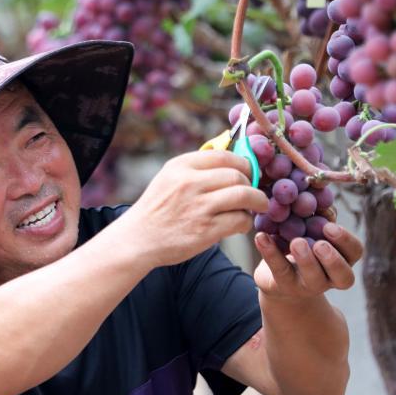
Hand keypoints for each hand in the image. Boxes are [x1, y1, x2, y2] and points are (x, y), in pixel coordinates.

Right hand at [116, 150, 266, 267]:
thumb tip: (232, 161)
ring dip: (257, 201)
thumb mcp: (169, 178)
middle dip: (252, 183)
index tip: (248, 172)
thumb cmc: (157, 209)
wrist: (138, 239)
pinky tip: (241, 223)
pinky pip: (240, 220)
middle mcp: (190, 183)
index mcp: (181, 166)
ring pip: (243, 195)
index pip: (224, 155)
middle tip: (254, 191)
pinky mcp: (206, 230)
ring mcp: (198, 207)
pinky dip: (246, 221)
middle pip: (237, 175)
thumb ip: (196, 168)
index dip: (243, 163)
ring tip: (258, 205)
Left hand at [253, 222, 362, 299]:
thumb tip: (319, 187)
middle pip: (343, 275)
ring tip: (296, 242)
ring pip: (314, 279)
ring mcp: (308, 285)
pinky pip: (280, 271)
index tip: (329, 226)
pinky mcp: (284, 286)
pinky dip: (270, 252)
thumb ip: (320, 211)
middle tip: (319, 244)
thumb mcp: (313, 228)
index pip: (355, 252)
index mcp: (342, 258)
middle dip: (333, 259)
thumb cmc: (304, 243)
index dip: (346, 241)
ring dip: (306, 260)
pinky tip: (261, 237)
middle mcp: (330, 277)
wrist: (279, 276)